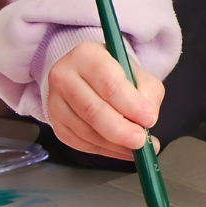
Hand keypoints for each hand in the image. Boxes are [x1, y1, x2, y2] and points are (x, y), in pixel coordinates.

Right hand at [46, 42, 164, 159]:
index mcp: (86, 56)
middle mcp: (64, 76)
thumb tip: (147, 120)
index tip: (149, 119)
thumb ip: (147, 93)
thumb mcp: (136, 72)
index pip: (109, 84)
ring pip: (86, 131)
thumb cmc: (113, 73)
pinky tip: (120, 148)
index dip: (131, 106)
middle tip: (141, 140)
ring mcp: (56, 102)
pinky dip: (105, 150)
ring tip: (136, 146)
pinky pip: (81, 144)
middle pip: (93, 111)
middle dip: (121, 131)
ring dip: (115, 144)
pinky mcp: (56, 124)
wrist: (86, 76)